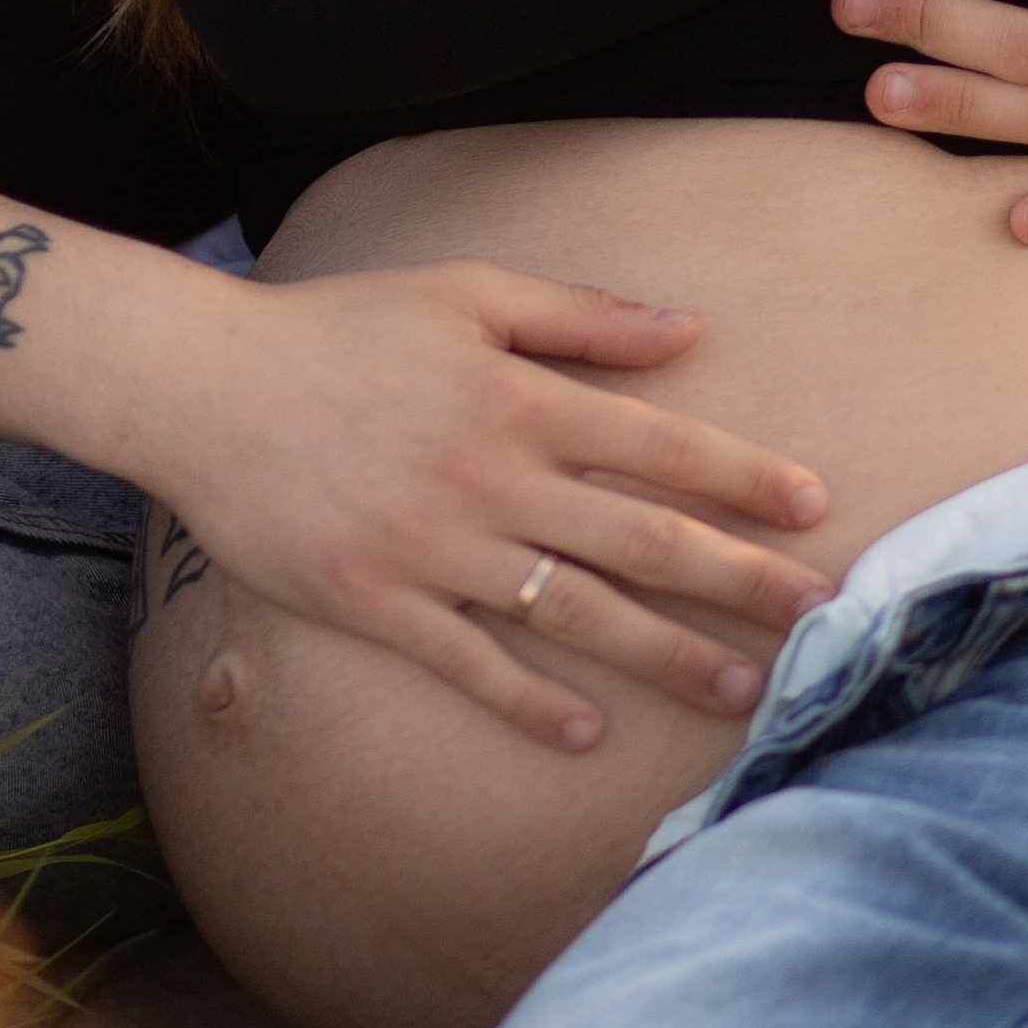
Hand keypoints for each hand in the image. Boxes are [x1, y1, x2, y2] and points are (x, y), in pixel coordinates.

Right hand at [143, 259, 831, 753]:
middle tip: (824, 617)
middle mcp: (492, 475)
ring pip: (574, 611)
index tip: (814, 506)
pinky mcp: (376, 602)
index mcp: (517, 395)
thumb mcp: (462, 290)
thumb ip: (578, 314)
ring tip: (741, 693)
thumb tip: (687, 328)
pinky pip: (469, 662)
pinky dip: (529, 702)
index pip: (658, 442)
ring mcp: (435, 546)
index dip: (742, 476)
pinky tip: (588, 737)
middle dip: (739, 579)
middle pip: (639, 537)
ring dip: (665, 654)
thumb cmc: (338, 327)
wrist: (203, 385)